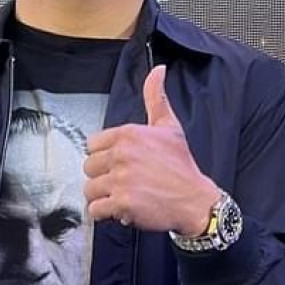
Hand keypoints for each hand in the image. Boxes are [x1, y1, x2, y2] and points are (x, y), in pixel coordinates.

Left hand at [84, 66, 217, 233]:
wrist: (195, 200)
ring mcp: (121, 179)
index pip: (93, 144)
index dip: (106, 157)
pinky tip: (123, 208)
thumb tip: (157, 71)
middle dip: (104, 177)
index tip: (121, 163)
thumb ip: (156, 98)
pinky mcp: (122, 203)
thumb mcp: (170, 127)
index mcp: (128, 134)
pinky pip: (96, 209)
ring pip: (90, 189)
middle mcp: (122, 154)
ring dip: (104, 196)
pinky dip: (107, 213)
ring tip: (124, 196)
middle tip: (124, 182)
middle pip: (89, 167)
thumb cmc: (181, 166)